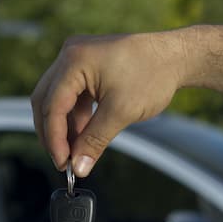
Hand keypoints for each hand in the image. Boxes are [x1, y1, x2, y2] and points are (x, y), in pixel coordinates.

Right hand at [31, 31, 188, 176]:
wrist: (176, 56)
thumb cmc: (153, 75)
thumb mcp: (121, 112)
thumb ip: (95, 141)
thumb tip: (79, 167)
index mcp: (74, 60)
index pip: (51, 105)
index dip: (54, 139)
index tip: (63, 163)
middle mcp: (70, 54)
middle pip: (45, 100)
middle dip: (53, 133)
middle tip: (64, 161)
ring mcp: (77, 58)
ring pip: (56, 99)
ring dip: (63, 127)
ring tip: (76, 152)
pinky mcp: (86, 66)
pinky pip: (71, 95)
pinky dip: (74, 117)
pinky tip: (82, 137)